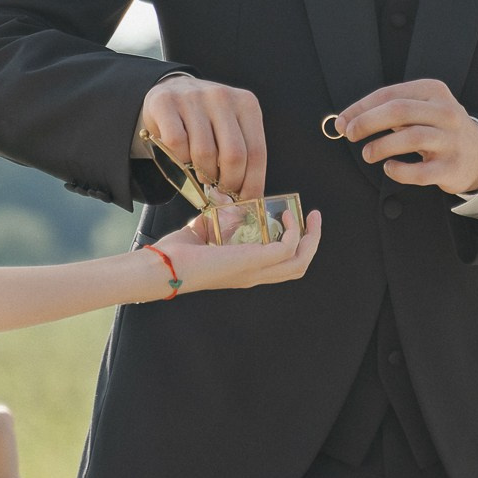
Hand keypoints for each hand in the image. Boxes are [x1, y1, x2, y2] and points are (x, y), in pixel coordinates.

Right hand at [140, 75, 266, 201]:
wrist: (173, 90)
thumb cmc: (207, 119)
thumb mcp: (232, 129)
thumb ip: (243, 156)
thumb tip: (249, 198)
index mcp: (246, 104)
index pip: (257, 152)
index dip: (253, 183)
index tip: (247, 201)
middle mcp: (221, 97)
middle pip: (233, 155)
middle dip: (228, 183)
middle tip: (222, 191)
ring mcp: (193, 98)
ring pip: (204, 153)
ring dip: (203, 174)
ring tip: (203, 174)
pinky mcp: (166, 103)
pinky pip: (177, 144)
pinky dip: (179, 158)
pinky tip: (183, 157)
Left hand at [150, 206, 322, 293]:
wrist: (164, 265)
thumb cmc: (178, 254)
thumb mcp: (205, 233)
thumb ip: (216, 222)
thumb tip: (221, 201)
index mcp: (245, 272)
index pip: (282, 267)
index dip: (295, 246)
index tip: (295, 221)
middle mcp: (254, 276)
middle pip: (298, 267)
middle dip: (312, 241)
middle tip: (313, 219)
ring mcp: (255, 271)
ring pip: (299, 261)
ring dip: (311, 237)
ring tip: (309, 216)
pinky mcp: (253, 260)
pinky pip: (288, 247)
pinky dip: (293, 230)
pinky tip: (286, 215)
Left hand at [334, 79, 477, 195]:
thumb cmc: (438, 129)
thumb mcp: (420, 109)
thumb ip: (386, 111)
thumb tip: (345, 121)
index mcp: (434, 91)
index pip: (391, 94)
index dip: (361, 108)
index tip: (343, 121)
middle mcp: (445, 112)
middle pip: (399, 111)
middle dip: (368, 122)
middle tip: (350, 134)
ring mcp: (450, 140)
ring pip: (411, 138)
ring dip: (381, 146)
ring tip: (368, 154)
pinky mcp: (451, 167)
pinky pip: (420, 171)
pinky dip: (399, 170)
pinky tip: (390, 168)